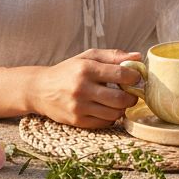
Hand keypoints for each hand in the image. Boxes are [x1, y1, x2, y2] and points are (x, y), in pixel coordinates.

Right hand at [27, 48, 141, 128]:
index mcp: (86, 69)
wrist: (40, 89)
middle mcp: (82, 88)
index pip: (120, 74)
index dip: (135, 77)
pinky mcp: (76, 121)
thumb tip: (138, 57)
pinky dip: (110, 117)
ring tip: (120, 101)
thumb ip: (114, 55)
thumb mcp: (88, 57)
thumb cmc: (69, 70)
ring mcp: (78, 107)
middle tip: (132, 93)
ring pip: (114, 113)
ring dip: (122, 108)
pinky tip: (107, 109)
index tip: (137, 78)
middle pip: (120, 98)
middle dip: (132, 97)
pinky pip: (104, 123)